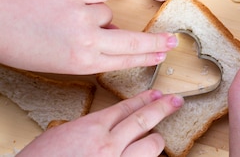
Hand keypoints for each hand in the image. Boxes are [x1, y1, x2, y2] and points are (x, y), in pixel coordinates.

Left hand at [0, 0, 177, 73]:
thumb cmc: (22, 44)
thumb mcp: (60, 61)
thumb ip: (91, 52)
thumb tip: (116, 34)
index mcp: (82, 63)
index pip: (126, 60)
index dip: (147, 57)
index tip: (162, 55)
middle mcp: (87, 42)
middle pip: (134, 42)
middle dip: (156, 42)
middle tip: (171, 41)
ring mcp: (84, 16)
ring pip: (108, 13)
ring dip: (94, 12)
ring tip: (66, 15)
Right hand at [17, 90, 182, 156]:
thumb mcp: (60, 135)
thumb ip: (85, 129)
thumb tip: (99, 128)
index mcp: (91, 128)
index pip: (126, 107)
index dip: (144, 99)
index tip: (157, 94)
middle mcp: (107, 145)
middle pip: (143, 120)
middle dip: (163, 108)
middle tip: (175, 101)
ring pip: (150, 145)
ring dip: (155, 140)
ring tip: (158, 137)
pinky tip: (145, 155)